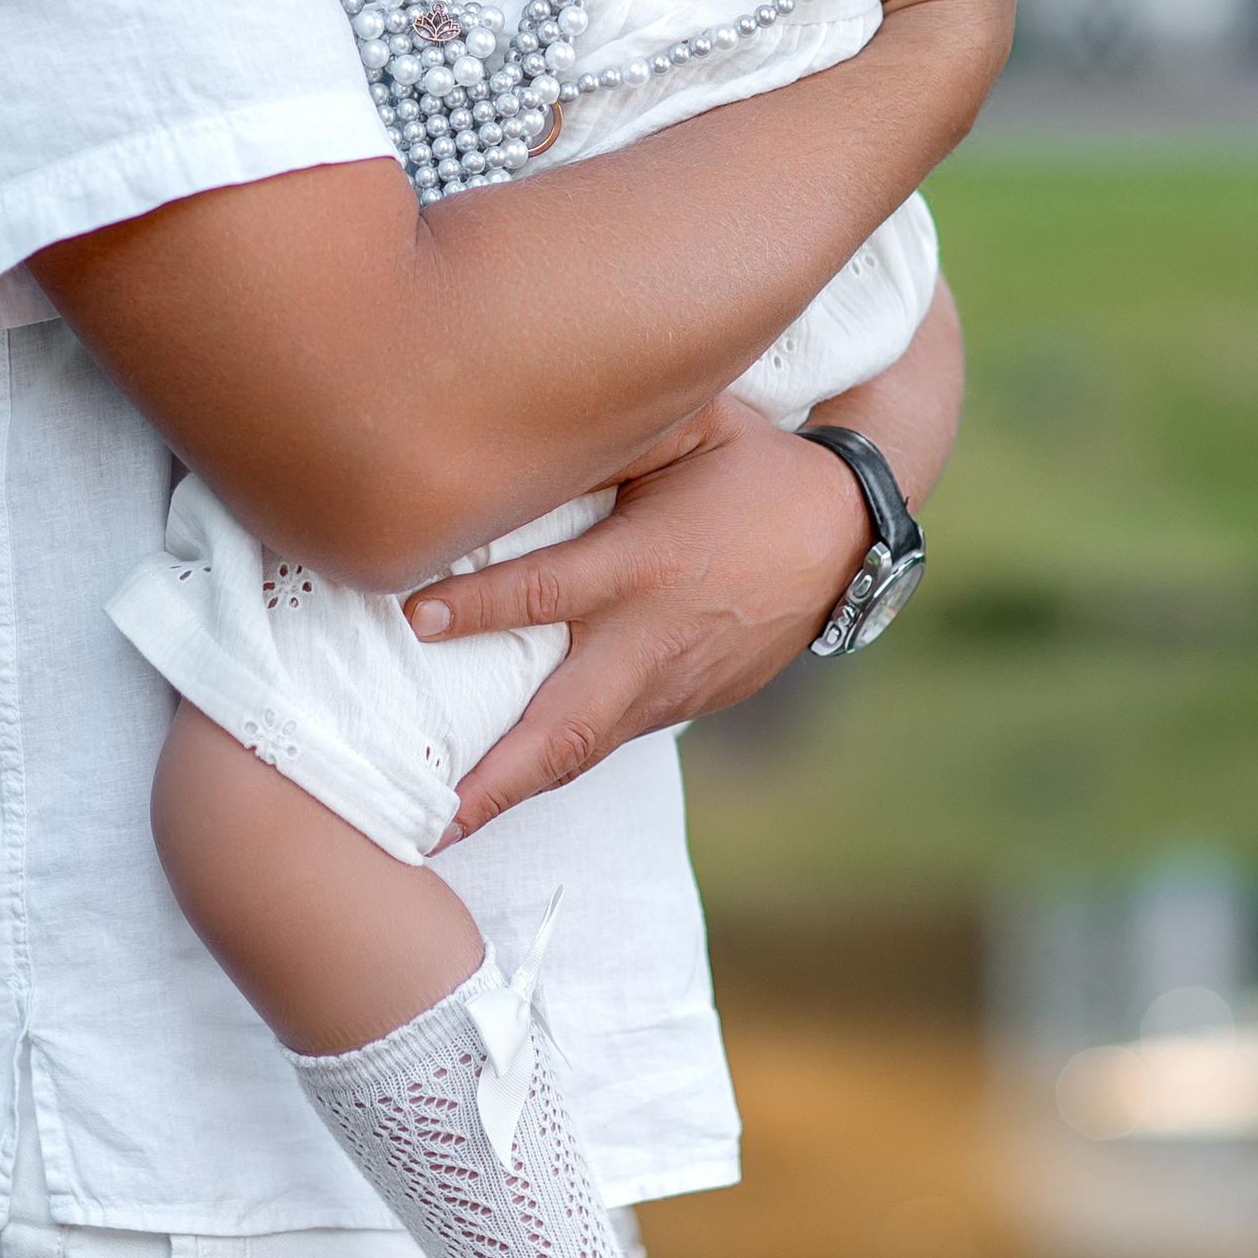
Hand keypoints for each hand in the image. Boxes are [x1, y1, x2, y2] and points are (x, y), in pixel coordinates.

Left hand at [405, 397, 874, 836]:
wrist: (845, 540)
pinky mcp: (678, 706)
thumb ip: (610, 432)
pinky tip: (492, 788)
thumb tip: (522, 432)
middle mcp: (651, 640)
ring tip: (435, 833)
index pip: (548, 592)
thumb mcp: (693, 424)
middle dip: (493, 779)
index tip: (413, 617)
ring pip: (579, 754)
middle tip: (424, 822)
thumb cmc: (751, 468)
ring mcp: (666, 686)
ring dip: (509, 796)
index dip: (478, 607)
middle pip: (563, 726)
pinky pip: (601, 743)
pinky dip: (547, 770)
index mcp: (646, 564)